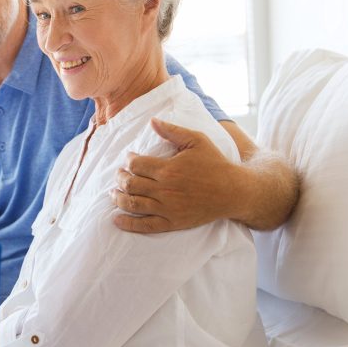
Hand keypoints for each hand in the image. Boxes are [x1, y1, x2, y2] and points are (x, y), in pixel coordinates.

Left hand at [112, 117, 247, 233]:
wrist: (233, 192)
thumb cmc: (215, 164)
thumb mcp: (197, 140)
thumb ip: (173, 130)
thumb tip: (152, 121)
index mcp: (168, 169)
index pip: (136, 165)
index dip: (128, 161)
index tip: (129, 159)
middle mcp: (165, 190)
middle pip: (130, 184)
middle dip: (120, 178)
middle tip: (119, 175)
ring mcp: (167, 208)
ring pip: (133, 204)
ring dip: (118, 198)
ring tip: (114, 193)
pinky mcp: (172, 223)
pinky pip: (145, 226)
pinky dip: (128, 223)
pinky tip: (117, 220)